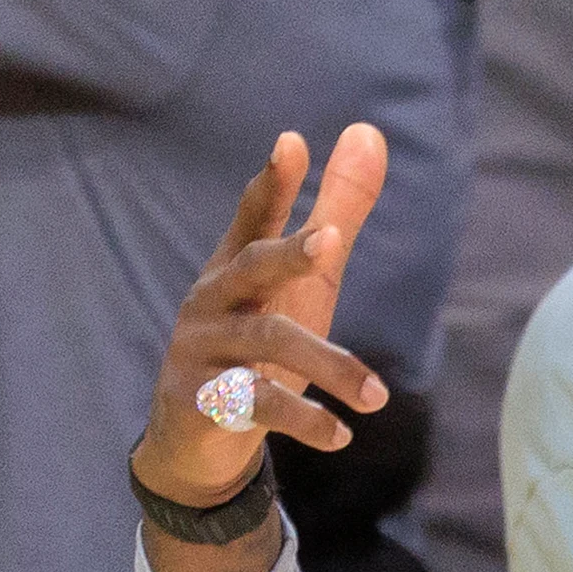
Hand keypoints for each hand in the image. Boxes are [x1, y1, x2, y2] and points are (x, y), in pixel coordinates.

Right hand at [130, 125, 390, 509]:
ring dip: (328, 365)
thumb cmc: (259, 346)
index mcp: (237, 267)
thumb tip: (369, 132)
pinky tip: (342, 435)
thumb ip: (335, 215)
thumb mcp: (304, 283)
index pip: (253, 216)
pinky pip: (254, 405)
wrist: (195, 439)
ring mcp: (202, 349)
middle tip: (332, 241)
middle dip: (290, 253)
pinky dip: (302, 421)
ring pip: (266, 342)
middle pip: (252, 267)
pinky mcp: (200, 401)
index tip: (292, 142)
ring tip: (376, 396)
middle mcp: (213, 299)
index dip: (272, 183)